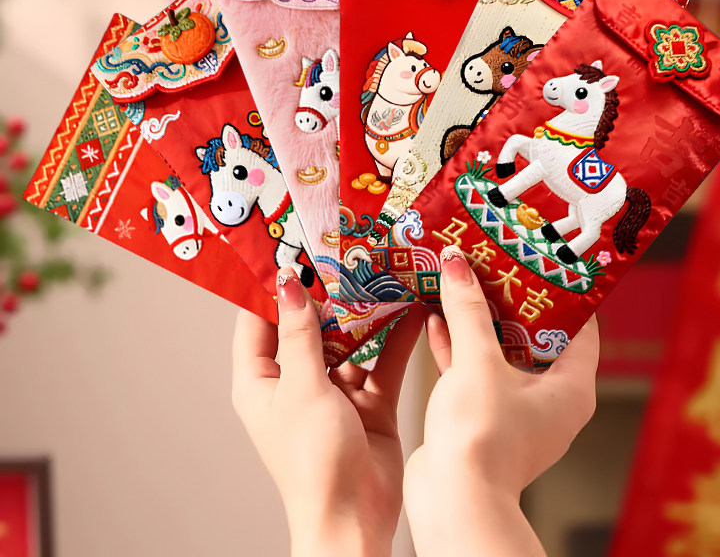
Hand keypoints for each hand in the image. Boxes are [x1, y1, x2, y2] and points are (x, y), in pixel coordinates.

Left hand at [232, 267, 422, 556]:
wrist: (355, 518)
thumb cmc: (313, 463)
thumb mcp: (302, 389)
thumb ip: (300, 334)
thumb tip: (288, 285)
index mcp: (262, 382)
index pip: (259, 321)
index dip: (273, 286)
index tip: (291, 249)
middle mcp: (296, 382)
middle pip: (310, 326)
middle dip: (330, 294)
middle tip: (348, 254)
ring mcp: (333, 391)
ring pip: (349, 339)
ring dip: (366, 313)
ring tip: (383, 274)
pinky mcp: (367, 401)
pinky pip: (380, 360)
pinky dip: (394, 338)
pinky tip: (411, 311)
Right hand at [404, 245, 598, 555]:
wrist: (451, 501)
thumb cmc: (481, 439)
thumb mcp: (477, 361)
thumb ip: (469, 310)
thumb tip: (458, 264)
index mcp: (570, 388)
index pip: (581, 328)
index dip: (563, 293)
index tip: (543, 261)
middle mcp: (549, 401)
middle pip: (535, 336)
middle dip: (511, 300)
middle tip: (497, 263)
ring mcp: (515, 412)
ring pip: (501, 354)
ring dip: (480, 322)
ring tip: (463, 282)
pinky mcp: (484, 419)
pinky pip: (476, 372)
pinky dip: (458, 346)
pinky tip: (436, 319)